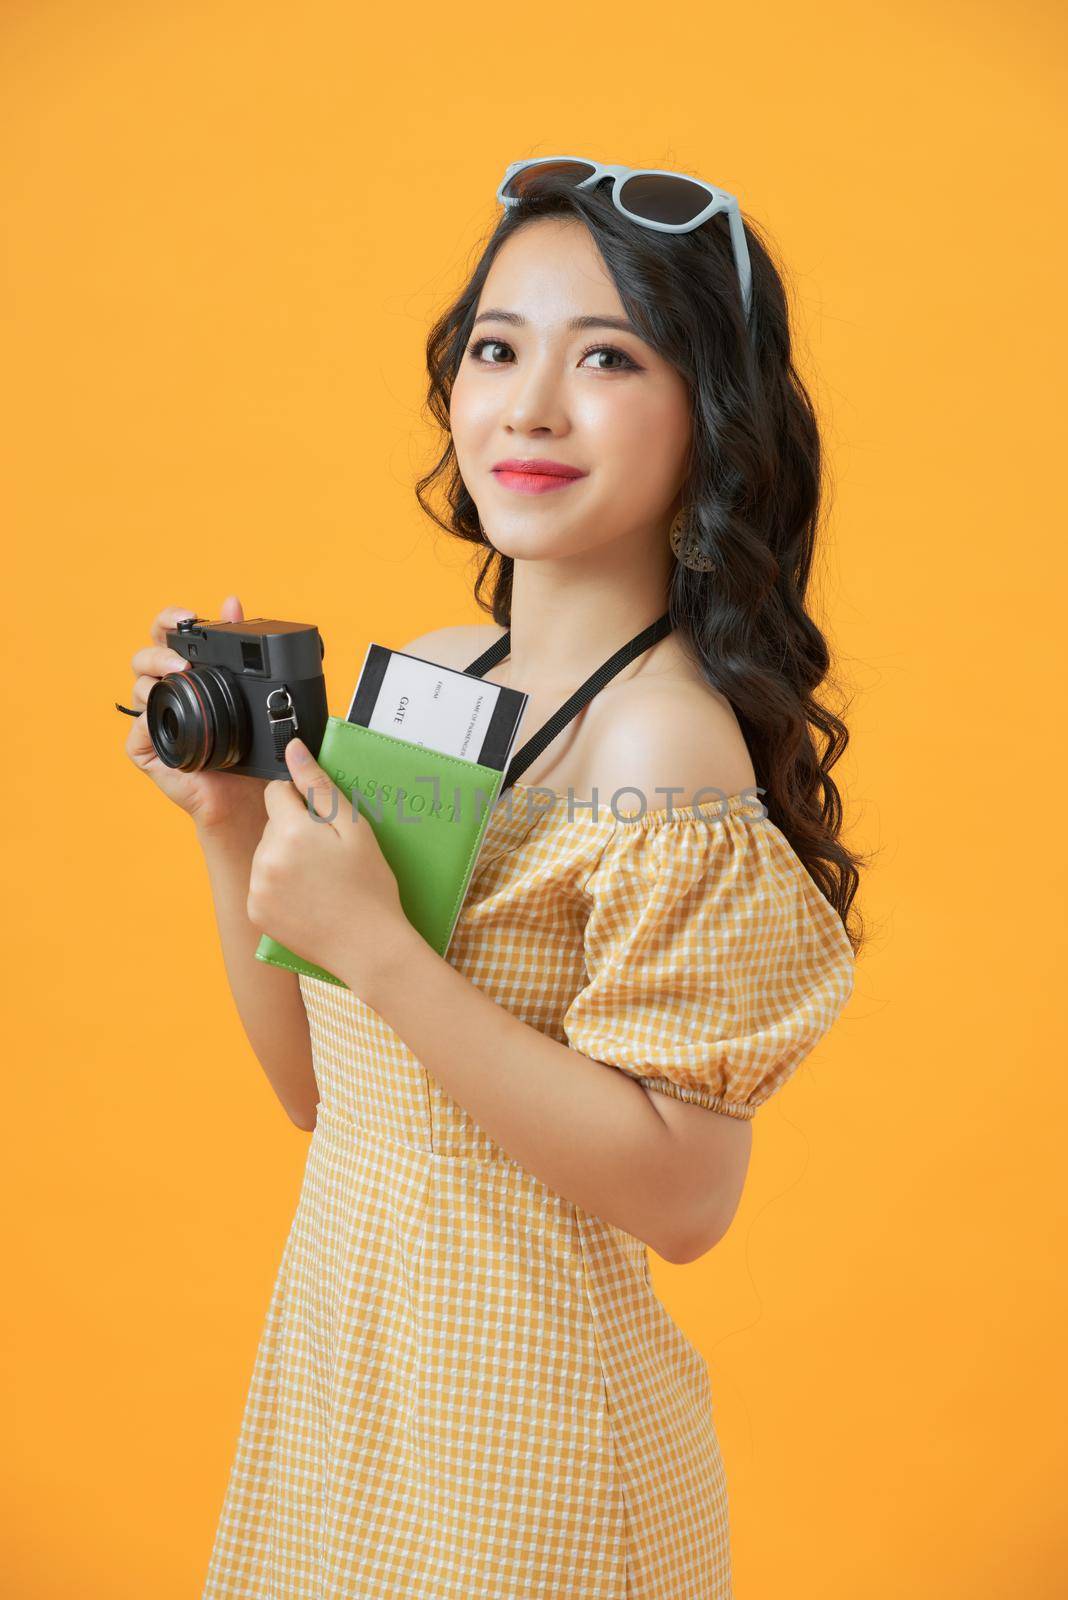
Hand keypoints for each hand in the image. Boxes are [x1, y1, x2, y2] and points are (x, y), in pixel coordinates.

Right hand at [123, 595, 267, 834]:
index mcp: (188, 671)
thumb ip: (240, 648)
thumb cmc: (250, 744)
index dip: (170, 620)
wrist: (250, 794)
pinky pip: (136, 731)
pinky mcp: (147, 749)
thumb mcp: (251, 692)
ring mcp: (153, 718)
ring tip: (178, 685)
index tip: (186, 616)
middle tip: (180, 663)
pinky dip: (146, 723)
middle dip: (158, 652)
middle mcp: (166, 690)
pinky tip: (162, 720)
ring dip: (153, 682)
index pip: (167, 634)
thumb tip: (232, 603)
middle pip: (145, 656)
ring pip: (138, 688)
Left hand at [247, 736, 413, 995]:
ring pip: (264, 853)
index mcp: (290, 830)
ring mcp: (256, 886)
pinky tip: (306, 897)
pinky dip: (277, 886)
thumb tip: (292, 748)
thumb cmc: (369, 887)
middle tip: (327, 856)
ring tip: (319, 879)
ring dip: (283, 857)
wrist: (368, 947)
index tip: (323, 824)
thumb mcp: (355, 829)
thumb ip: (318, 786)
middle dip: (293, 831)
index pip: (276, 792)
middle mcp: (265, 857)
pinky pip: (260, 883)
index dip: (301, 802)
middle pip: (270, 824)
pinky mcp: (255, 911)